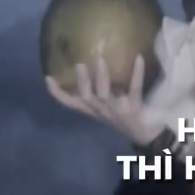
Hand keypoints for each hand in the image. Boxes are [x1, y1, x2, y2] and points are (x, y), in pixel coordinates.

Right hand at [44, 53, 159, 147]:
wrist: (146, 135)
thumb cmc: (124, 117)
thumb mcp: (107, 106)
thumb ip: (99, 91)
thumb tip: (95, 63)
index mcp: (93, 110)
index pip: (71, 103)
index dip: (58, 93)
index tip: (48, 78)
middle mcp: (101, 111)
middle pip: (86, 98)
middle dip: (82, 82)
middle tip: (79, 64)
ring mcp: (117, 111)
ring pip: (104, 96)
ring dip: (101, 78)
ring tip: (100, 61)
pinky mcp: (134, 109)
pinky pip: (134, 90)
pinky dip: (137, 74)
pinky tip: (139, 58)